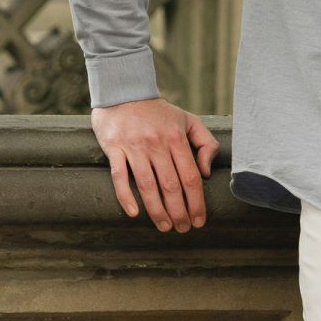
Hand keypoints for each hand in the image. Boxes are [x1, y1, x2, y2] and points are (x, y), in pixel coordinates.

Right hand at [90, 98, 218, 233]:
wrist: (124, 91)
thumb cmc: (159, 112)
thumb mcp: (188, 120)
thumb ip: (205, 143)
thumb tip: (206, 172)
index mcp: (176, 138)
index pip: (190, 177)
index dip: (196, 202)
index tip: (199, 220)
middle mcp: (156, 144)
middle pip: (171, 185)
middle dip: (179, 211)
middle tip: (182, 229)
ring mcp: (134, 146)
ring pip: (147, 185)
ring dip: (157, 210)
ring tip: (164, 227)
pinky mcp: (114, 148)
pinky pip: (119, 176)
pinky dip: (126, 196)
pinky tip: (134, 213)